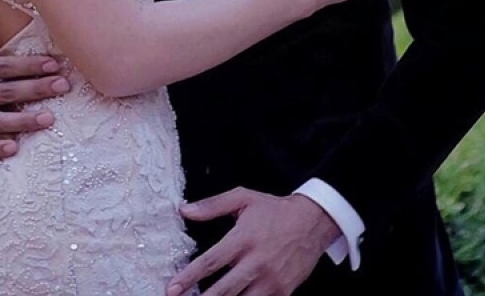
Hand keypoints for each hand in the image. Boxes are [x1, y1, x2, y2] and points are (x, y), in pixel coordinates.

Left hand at [167, 190, 337, 295]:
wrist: (312, 223)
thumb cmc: (274, 210)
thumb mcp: (243, 198)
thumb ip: (213, 205)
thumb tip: (185, 210)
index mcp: (243, 239)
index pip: (211, 262)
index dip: (189, 277)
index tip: (172, 287)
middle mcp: (256, 262)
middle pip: (223, 290)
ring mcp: (271, 281)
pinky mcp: (283, 293)